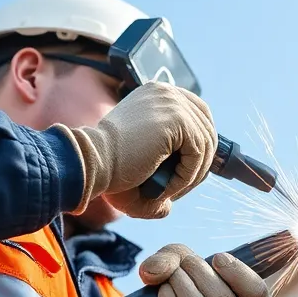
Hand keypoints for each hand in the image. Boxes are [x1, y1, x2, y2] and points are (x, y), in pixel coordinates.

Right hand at [59, 82, 217, 218]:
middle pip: (206, 127)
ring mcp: (173, 102)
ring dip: (194, 174)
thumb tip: (169, 204)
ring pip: (206, 143)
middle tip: (183, 185)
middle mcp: (167, 92)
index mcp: (158, 94)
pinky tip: (167, 188)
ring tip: (171, 191)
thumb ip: (163, 169)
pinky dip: (188, 176)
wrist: (90, 164)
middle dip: (202, 161)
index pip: (198, 114)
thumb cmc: (108, 167)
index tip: (191, 169)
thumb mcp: (141, 160)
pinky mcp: (176, 119)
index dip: (201, 144)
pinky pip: (199, 152)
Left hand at [138, 244, 272, 296]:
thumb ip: (185, 261)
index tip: (218, 258)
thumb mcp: (209, 295)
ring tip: (169, 277)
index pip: (257, 292)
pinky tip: (162, 293)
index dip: (238, 270)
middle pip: (220, 294)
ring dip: (178, 282)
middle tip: (183, 264)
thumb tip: (161, 265)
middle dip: (196, 269)